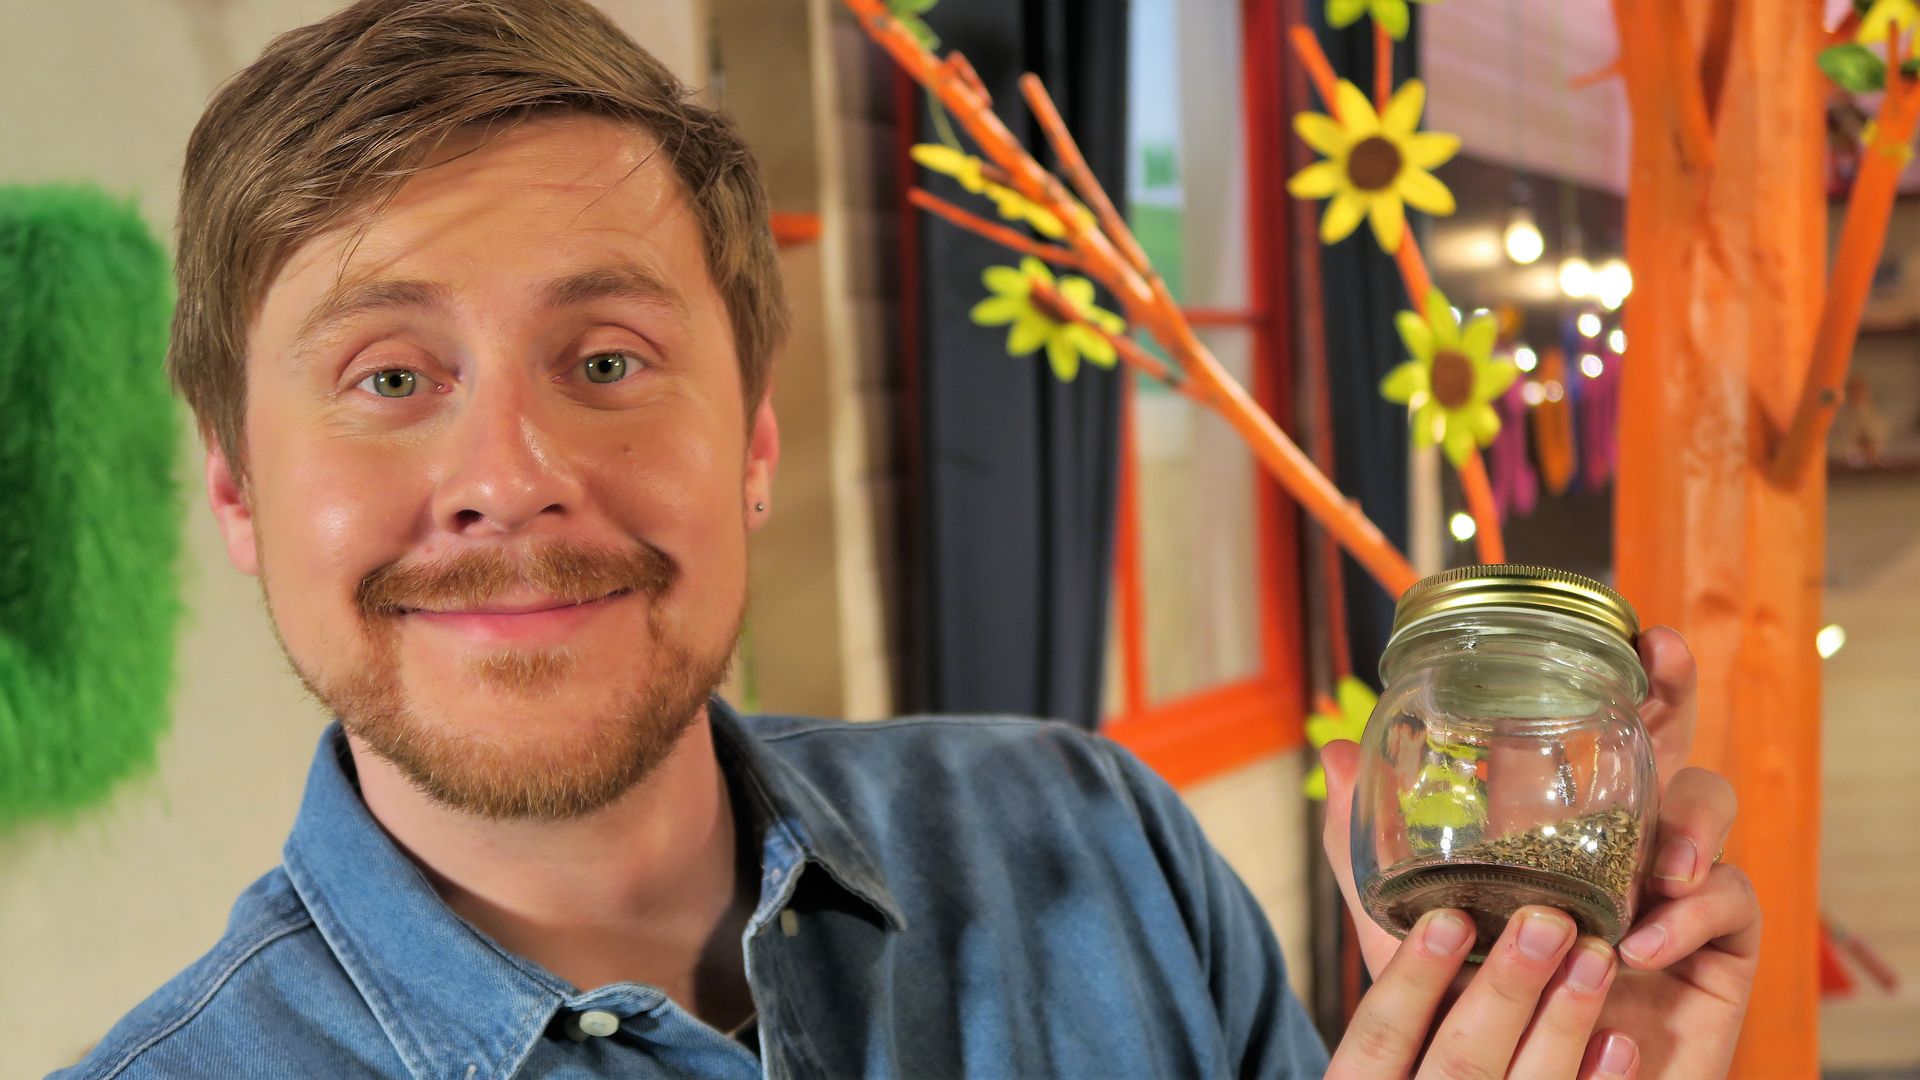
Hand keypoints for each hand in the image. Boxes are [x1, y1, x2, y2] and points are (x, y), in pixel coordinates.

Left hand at [1320, 627, 1760, 1077]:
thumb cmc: (1477, 1011)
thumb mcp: (1411, 929)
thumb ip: (1370, 850)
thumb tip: (1337, 750)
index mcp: (1566, 824)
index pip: (1598, 733)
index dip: (1619, 677)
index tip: (1628, 626)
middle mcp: (1628, 842)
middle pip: (1668, 745)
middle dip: (1676, 693)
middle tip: (1669, 655)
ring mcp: (1678, 891)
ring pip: (1710, 814)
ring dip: (1689, 824)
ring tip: (1657, 868)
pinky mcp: (1720, 952)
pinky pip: (1732, 906)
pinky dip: (1688, 919)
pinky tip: (1639, 947)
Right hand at [1330, 904, 1636, 1077]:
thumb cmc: (1413, 1042)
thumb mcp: (1385, 983)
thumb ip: (1366, 894)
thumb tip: (1340, 757)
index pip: (1378, 1033)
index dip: (1412, 976)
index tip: (1449, 920)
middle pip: (1459, 1062)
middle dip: (1506, 989)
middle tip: (1547, 920)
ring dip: (1566, 1022)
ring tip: (1598, 956)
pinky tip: (1622, 1042)